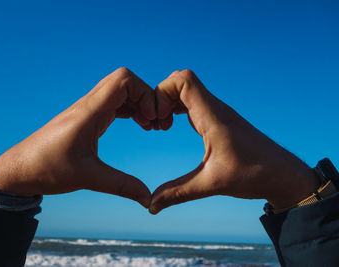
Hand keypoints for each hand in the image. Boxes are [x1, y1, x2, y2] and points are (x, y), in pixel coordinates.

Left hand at [0, 68, 154, 207]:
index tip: (152, 119)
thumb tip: (148, 198)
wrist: (19, 169)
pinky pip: (112, 102)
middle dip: (146, 96)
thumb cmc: (47, 169)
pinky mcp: (85, 117)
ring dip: (138, 102)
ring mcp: (86, 109)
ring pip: (119, 90)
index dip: (145, 94)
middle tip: (155, 122)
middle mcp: (88, 105)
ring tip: (149, 125)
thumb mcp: (88, 178)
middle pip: (124, 81)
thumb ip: (122, 186)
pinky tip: (136, 124)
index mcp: (89, 112)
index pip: (124, 80)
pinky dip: (129, 108)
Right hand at [150, 70, 319, 213]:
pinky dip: (175, 106)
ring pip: (186, 88)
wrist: (282, 173)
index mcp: (213, 118)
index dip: (163, 92)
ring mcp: (216, 111)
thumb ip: (178, 193)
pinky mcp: (217, 117)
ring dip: (168, 101)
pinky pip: (191, 99)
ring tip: (161, 125)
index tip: (158, 118)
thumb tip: (151, 206)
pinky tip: (171, 126)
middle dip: (161, 95)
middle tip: (156, 122)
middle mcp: (215, 108)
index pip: (184, 80)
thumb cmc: (253, 175)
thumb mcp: (211, 184)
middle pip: (181, 79)